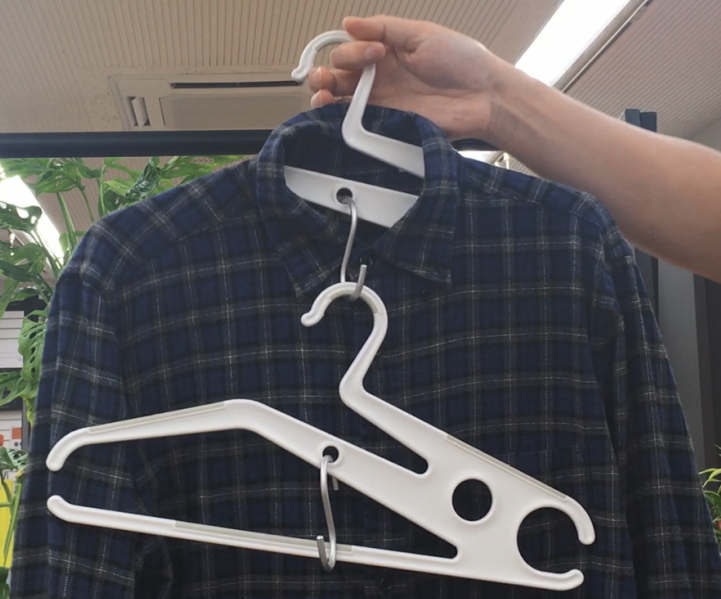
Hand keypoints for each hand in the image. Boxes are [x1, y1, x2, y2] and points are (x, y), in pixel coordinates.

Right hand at [308, 15, 515, 139]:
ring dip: (324, 97)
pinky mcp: (388, 124)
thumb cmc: (461, 61)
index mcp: (385, 51)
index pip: (350, 50)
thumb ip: (384, 28)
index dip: (353, 51)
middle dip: (325, 75)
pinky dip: (340, 119)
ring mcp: (382, 102)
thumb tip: (348, 22)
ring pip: (341, 101)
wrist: (483, 97)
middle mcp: (379, 76)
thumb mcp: (422, 33)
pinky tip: (334, 114)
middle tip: (327, 79)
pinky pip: (357, 124)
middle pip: (338, 76)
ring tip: (323, 96)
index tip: (377, 53)